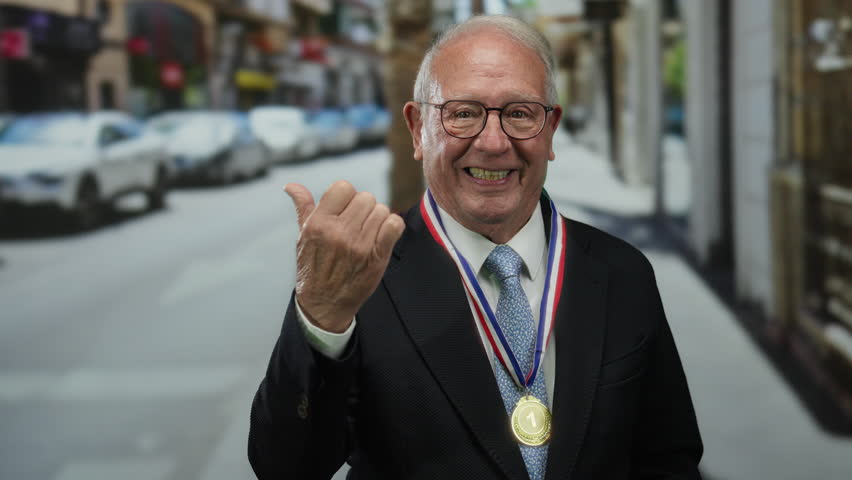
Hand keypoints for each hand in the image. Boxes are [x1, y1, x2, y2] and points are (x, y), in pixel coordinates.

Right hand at [285, 181, 404, 332]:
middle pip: (366, 198)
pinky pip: (394, 226)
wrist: (324, 304)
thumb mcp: (303, 237)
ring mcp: (359, 245)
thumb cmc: (312, 268)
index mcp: (318, 224)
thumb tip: (291, 186)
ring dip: (377, 219)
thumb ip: (303, 208)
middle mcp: (338, 233)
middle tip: (357, 224)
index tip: (344, 209)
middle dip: (363, 208)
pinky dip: (392, 227)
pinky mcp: (377, 257)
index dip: (347, 196)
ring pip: (382, 210)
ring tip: (367, 233)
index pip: (343, 187)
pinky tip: (383, 235)